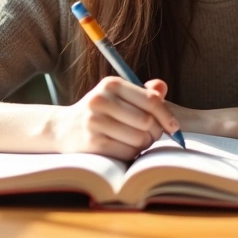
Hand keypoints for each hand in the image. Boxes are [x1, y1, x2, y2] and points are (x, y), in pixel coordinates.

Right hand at [50, 77, 180, 158]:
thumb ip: (143, 92)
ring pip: (139, 139)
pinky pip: (128, 152)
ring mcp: (95, 122)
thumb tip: (162, 87)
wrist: (64, 128)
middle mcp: (101, 100)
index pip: (151, 100)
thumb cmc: (100, 112)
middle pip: (147, 121)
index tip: (173, 127)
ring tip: (137, 142)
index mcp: (111, 84)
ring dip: (144, 144)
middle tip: (152, 136)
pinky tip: (125, 148)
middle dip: (156, 132)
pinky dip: (132, 154)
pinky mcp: (93, 143)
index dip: (166, 115)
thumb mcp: (118, 96)